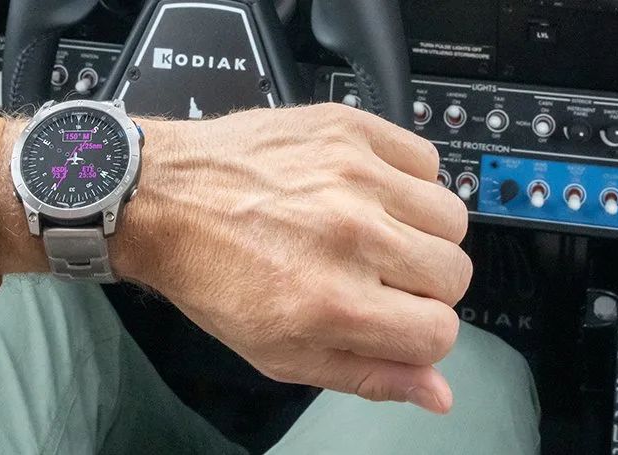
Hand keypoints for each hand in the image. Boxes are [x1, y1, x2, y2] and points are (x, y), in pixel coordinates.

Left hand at [116, 104, 472, 412]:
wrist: (163, 200)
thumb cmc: (214, 276)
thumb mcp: (281, 353)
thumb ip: (368, 376)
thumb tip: (437, 392)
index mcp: (335, 302)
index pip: (440, 332)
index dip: (423, 335)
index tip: (399, 322)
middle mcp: (352, 237)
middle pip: (454, 274)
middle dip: (426, 287)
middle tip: (381, 277)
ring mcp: (354, 177)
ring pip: (450, 217)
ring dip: (423, 232)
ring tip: (377, 232)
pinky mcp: (349, 130)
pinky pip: (425, 158)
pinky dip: (408, 179)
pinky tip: (370, 192)